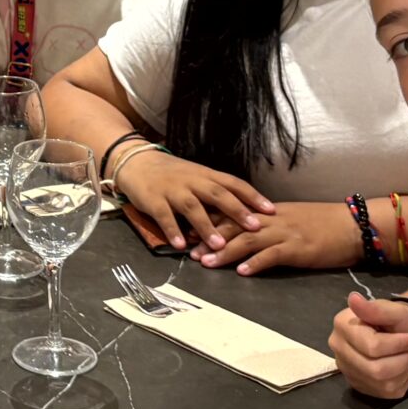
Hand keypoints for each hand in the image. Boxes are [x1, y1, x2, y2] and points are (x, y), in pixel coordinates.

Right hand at [113, 150, 275, 251]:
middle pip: (218, 194)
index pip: (234, 183)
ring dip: (206, 226)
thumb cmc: (170, 173)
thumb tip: (244, 213)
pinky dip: (172, 230)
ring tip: (218, 245)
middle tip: (254, 227)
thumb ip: (215, 193)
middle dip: (237, 210)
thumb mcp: (196, 177)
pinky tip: (180, 246)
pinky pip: (164, 216)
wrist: (135, 162)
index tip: (271, 210)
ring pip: (192, 207)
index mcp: (205, 175)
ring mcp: (172, 190)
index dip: (253, 196)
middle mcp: (192, 180)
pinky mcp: (153, 199)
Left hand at [186, 200, 362, 274]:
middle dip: (209, 239)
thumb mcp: (289, 218)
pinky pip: (273, 255)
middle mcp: (271, 220)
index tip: (189, 233)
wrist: (352, 225)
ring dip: (225, 252)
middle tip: (190, 252)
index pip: (232, 214)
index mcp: (267, 212)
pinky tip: (243, 272)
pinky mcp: (298, 248)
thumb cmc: (323, 223)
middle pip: (234, 227)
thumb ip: (266, 224)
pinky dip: (257, 263)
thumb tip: (244, 231)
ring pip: (248, 240)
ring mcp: (284, 233)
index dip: (209, 223)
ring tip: (207, 263)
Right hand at [329, 291, 407, 399]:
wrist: (398, 333)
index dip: (399, 345)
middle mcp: (338, 349)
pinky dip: (400, 382)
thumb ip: (375, 309)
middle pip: (375, 370)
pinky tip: (398, 368)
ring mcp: (346, 369)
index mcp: (342, 326)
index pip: (372, 347)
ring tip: (404, 357)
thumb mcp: (392, 310)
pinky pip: (384, 392)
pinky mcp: (357, 384)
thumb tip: (354, 298)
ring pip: (381, 383)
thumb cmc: (395, 320)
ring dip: (402, 371)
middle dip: (402, 361)